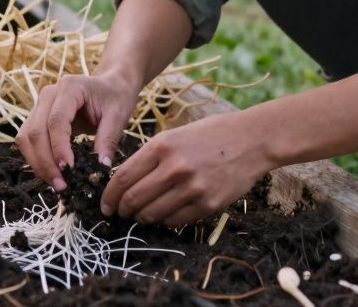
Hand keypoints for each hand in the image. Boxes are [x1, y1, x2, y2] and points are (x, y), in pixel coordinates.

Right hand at [15, 70, 140, 190]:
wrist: (111, 85)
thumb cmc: (116, 97)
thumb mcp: (118, 116)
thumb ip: (108, 140)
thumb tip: (99, 168)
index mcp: (70, 88)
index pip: (56, 121)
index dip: (59, 148)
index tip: (69, 170)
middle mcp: (48, 94)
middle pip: (35, 131)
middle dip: (45, 162)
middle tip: (61, 185)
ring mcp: (39, 105)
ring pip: (25, 137)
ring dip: (37, 163)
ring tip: (57, 183)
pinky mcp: (37, 117)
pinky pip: (28, 140)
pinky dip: (36, 159)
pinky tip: (52, 173)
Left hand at [100, 108, 272, 226]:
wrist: (252, 140)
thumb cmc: (210, 135)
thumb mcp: (174, 135)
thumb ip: (149, 157)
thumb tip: (124, 183)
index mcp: (161, 146)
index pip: (122, 178)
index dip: (109, 196)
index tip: (105, 205)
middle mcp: (174, 168)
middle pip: (133, 200)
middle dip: (122, 210)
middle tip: (121, 213)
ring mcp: (192, 188)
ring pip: (152, 215)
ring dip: (142, 218)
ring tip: (142, 214)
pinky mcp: (207, 205)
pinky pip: (175, 221)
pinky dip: (165, 220)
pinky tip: (167, 212)